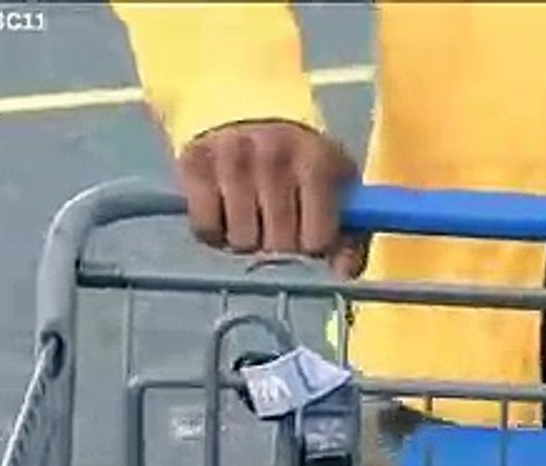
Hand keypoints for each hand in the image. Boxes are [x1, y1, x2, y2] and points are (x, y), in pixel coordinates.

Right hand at [176, 121, 366, 277]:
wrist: (248, 113)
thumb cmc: (301, 165)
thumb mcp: (338, 190)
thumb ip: (351, 237)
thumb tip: (344, 273)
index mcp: (317, 161)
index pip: (317, 239)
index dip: (314, 245)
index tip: (310, 231)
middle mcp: (274, 154)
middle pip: (279, 245)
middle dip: (280, 244)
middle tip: (278, 223)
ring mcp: (231, 157)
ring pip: (241, 241)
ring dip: (247, 239)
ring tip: (253, 215)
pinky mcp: (194, 164)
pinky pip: (206, 229)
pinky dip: (214, 231)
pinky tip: (226, 211)